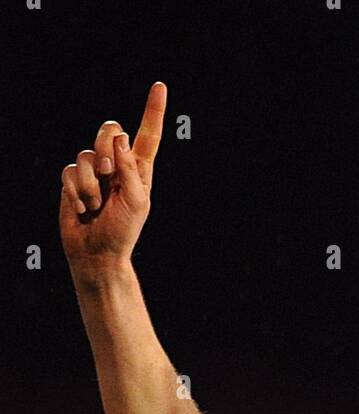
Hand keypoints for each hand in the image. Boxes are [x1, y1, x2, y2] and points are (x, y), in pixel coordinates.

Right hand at [59, 82, 166, 271]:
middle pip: (109, 130)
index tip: (160, 86)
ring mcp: (94, 171)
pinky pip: (70, 171)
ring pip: (86, 154)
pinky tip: (83, 209)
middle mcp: (116, 165)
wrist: (97, 253)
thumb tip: (121, 138)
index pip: (148, 135)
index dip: (153, 111)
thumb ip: (130, 168)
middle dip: (105, 148)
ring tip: (96, 206)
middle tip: (107, 174)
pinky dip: (76, 191)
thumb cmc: (123, 232)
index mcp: (139, 169)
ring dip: (91, 184)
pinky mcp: (73, 180)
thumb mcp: (137, 201)